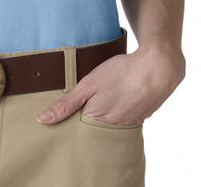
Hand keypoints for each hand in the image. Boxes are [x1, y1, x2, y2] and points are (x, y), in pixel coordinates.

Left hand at [35, 42, 185, 124]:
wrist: (157, 68)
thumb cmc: (121, 73)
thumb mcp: (88, 85)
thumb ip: (65, 104)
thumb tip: (42, 120)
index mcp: (97, 122)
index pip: (76, 131)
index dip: (67, 123)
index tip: (60, 117)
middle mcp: (113, 129)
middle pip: (92, 130)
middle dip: (85, 120)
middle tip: (82, 104)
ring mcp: (129, 124)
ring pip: (108, 125)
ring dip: (103, 115)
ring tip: (101, 98)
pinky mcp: (140, 117)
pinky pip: (123, 119)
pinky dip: (117, 111)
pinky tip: (116, 97)